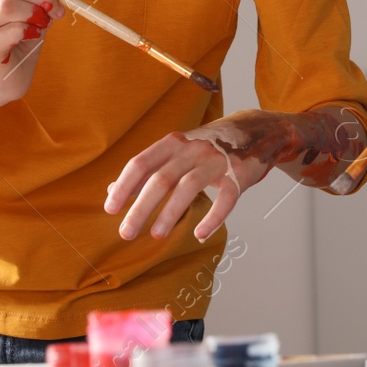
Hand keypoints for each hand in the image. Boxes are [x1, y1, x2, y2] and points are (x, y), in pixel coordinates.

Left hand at [104, 123, 274, 242]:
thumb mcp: (177, 150)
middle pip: (162, 178)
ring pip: (189, 187)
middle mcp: (193, 149)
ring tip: (157, 235)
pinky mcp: (239, 175)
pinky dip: (213, 218)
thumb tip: (112, 191)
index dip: (124, 186)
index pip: (142, 163)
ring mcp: (217, 161)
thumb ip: (148, 169)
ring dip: (170, 213)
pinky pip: (225, 200)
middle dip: (141, 208)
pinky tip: (200, 234)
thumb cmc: (210, 145)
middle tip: (127, 232)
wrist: (257, 131)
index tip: (110, 209)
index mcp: (174, 143)